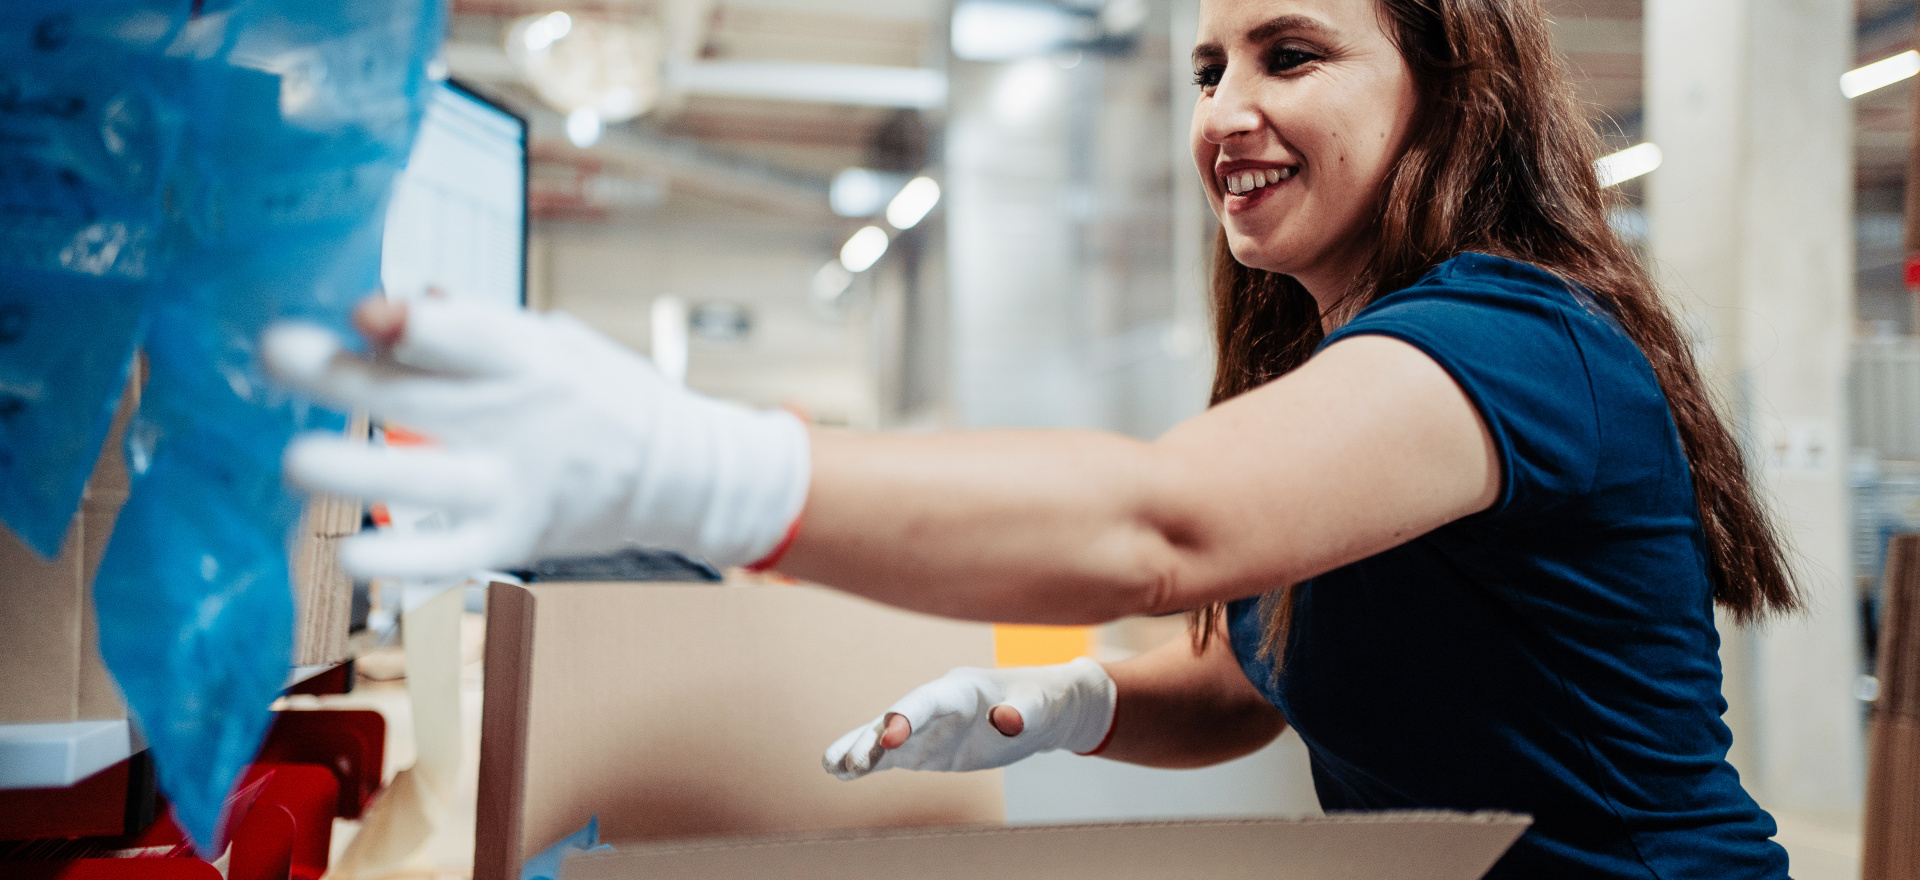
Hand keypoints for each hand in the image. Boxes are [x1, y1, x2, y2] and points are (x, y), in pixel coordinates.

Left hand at [261, 297, 809, 576]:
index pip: (469, 335)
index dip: (412, 323)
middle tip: (275, 352)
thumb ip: (470, 327)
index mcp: (528, 356)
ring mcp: (514, 484)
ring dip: (357, 470)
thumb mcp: (553, 340)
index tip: (361, 312)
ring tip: (296, 461)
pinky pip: (449, 557)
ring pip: (426, 480)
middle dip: (344, 375)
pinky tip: (350, 557)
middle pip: (421, 397)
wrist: (677, 473)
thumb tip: (383, 310)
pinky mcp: (512, 537)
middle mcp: (518, 419)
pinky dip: (402, 562)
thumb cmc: (597, 393)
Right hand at [823, 657, 1115, 779]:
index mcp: (962, 689)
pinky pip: (891, 755)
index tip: (888, 739)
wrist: (1040, 709)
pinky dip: (868, 761)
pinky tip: (840, 771)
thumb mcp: (1040, 706)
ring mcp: (927, 726)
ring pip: (885, 735)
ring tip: (831, 765)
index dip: (907, 717)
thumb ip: (1024, 712)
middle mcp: (936, 704)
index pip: (928, 701)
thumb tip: (1007, 723)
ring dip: (859, 748)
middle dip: (872, 738)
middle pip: (897, 718)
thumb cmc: (1041, 701)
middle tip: (848, 762)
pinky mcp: (925, 747)